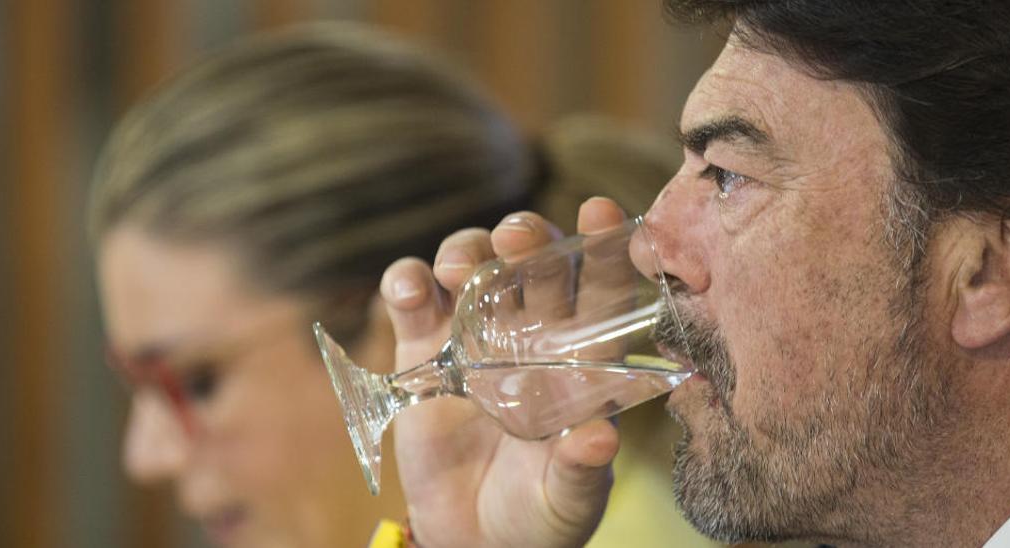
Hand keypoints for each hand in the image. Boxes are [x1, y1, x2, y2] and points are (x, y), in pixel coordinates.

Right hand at [380, 198, 628, 546]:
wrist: (476, 540)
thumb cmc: (542, 514)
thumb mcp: (568, 500)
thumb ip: (582, 470)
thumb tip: (600, 440)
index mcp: (580, 357)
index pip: (598, 290)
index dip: (602, 246)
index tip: (602, 209)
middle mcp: (530, 334)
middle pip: (532, 262)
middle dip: (526, 236)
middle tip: (516, 236)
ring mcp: (474, 336)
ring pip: (472, 265)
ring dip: (465, 251)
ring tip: (458, 269)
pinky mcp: (423, 351)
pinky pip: (412, 300)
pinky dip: (406, 282)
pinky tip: (408, 288)